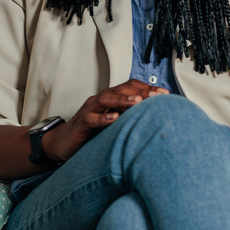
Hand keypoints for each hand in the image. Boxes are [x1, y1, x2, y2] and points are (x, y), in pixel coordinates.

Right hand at [43, 80, 166, 162]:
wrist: (63, 143)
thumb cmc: (91, 133)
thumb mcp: (113, 124)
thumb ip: (129, 117)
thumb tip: (154, 117)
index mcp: (110, 99)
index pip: (130, 87)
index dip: (147, 88)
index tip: (165, 94)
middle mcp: (100, 101)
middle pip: (120, 90)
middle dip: (140, 92)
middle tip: (157, 96)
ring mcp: (89, 110)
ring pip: (106, 100)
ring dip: (123, 100)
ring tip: (138, 102)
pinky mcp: (81, 123)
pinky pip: (92, 119)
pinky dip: (104, 118)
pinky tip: (115, 119)